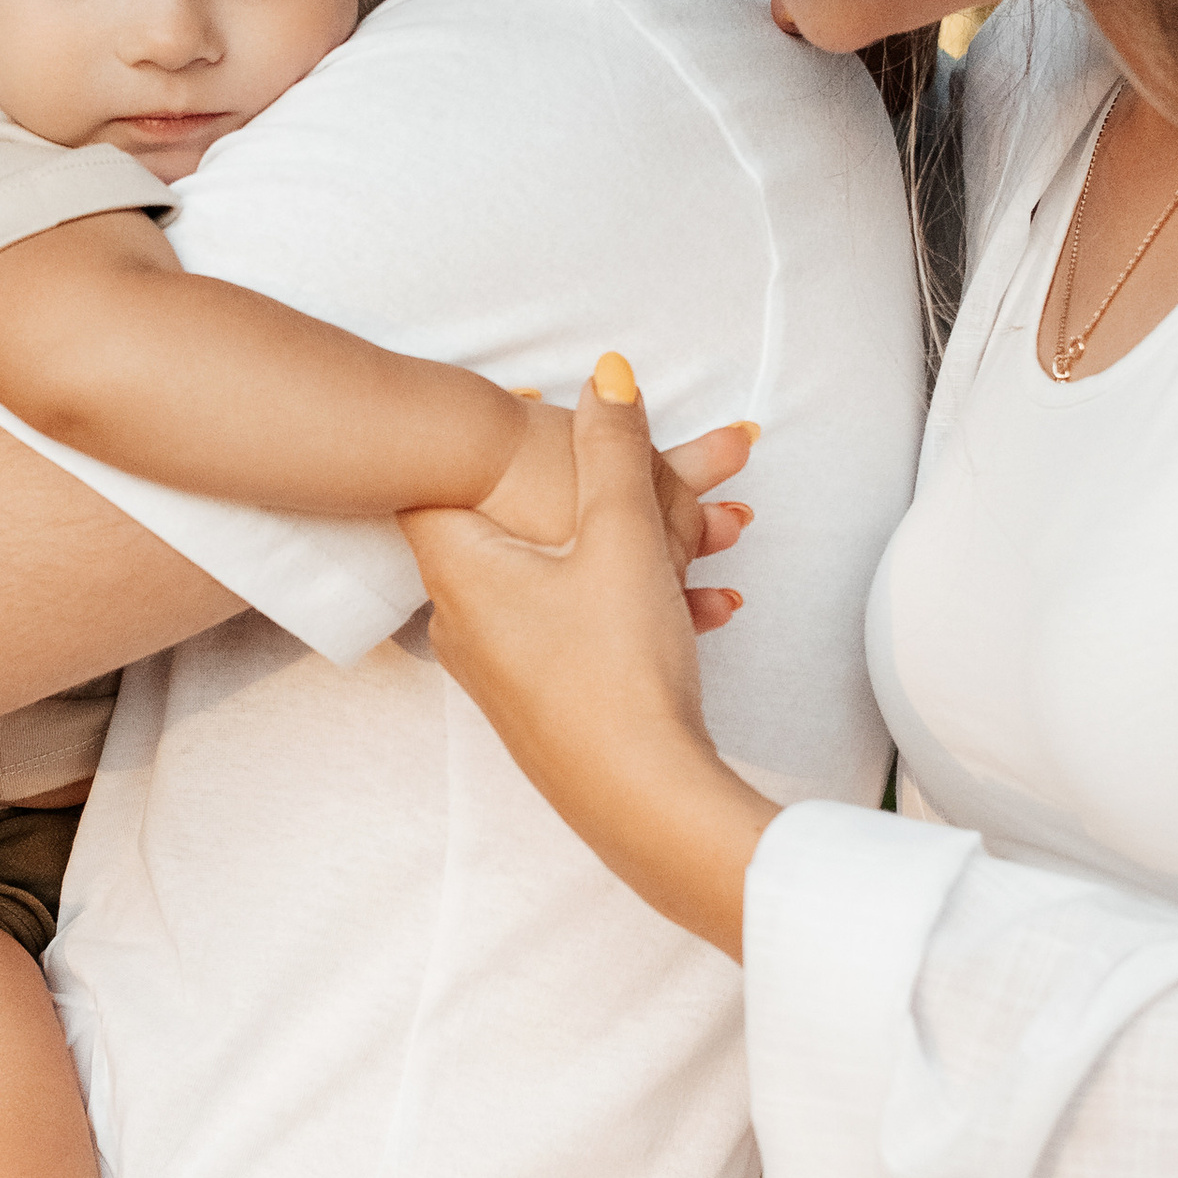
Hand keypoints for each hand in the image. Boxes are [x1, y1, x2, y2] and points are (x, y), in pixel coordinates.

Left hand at [403, 359, 777, 956]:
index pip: (444, 476)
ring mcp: (507, 662)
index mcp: (462, 569)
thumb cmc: (618, 668)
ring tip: (733, 523)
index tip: (545, 407)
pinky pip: (591, 623)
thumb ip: (614, 449)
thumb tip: (604, 375)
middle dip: (623, 486)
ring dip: (654, 543)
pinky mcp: (548, 696)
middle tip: (692, 460)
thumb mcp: (623, 537)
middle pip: (536, 520)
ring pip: (578, 573)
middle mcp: (467, 616)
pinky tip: (716, 600)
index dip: (491, 435)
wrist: (645, 802)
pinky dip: (644, 600)